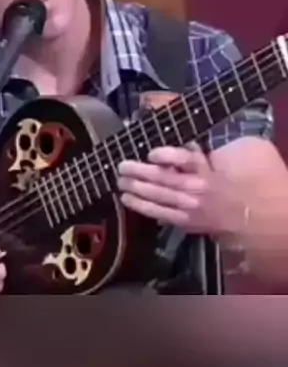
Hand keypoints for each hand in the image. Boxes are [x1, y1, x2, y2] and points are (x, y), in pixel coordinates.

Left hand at [117, 143, 237, 234]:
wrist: (246, 214)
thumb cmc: (230, 182)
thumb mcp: (220, 160)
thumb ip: (200, 153)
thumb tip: (183, 145)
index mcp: (207, 169)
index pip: (185, 159)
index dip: (167, 155)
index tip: (151, 153)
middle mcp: (198, 187)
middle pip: (165, 178)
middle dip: (140, 172)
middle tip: (122, 166)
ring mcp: (191, 207)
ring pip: (159, 197)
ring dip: (136, 189)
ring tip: (120, 182)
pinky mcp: (187, 222)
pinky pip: (161, 214)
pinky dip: (143, 207)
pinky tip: (128, 200)